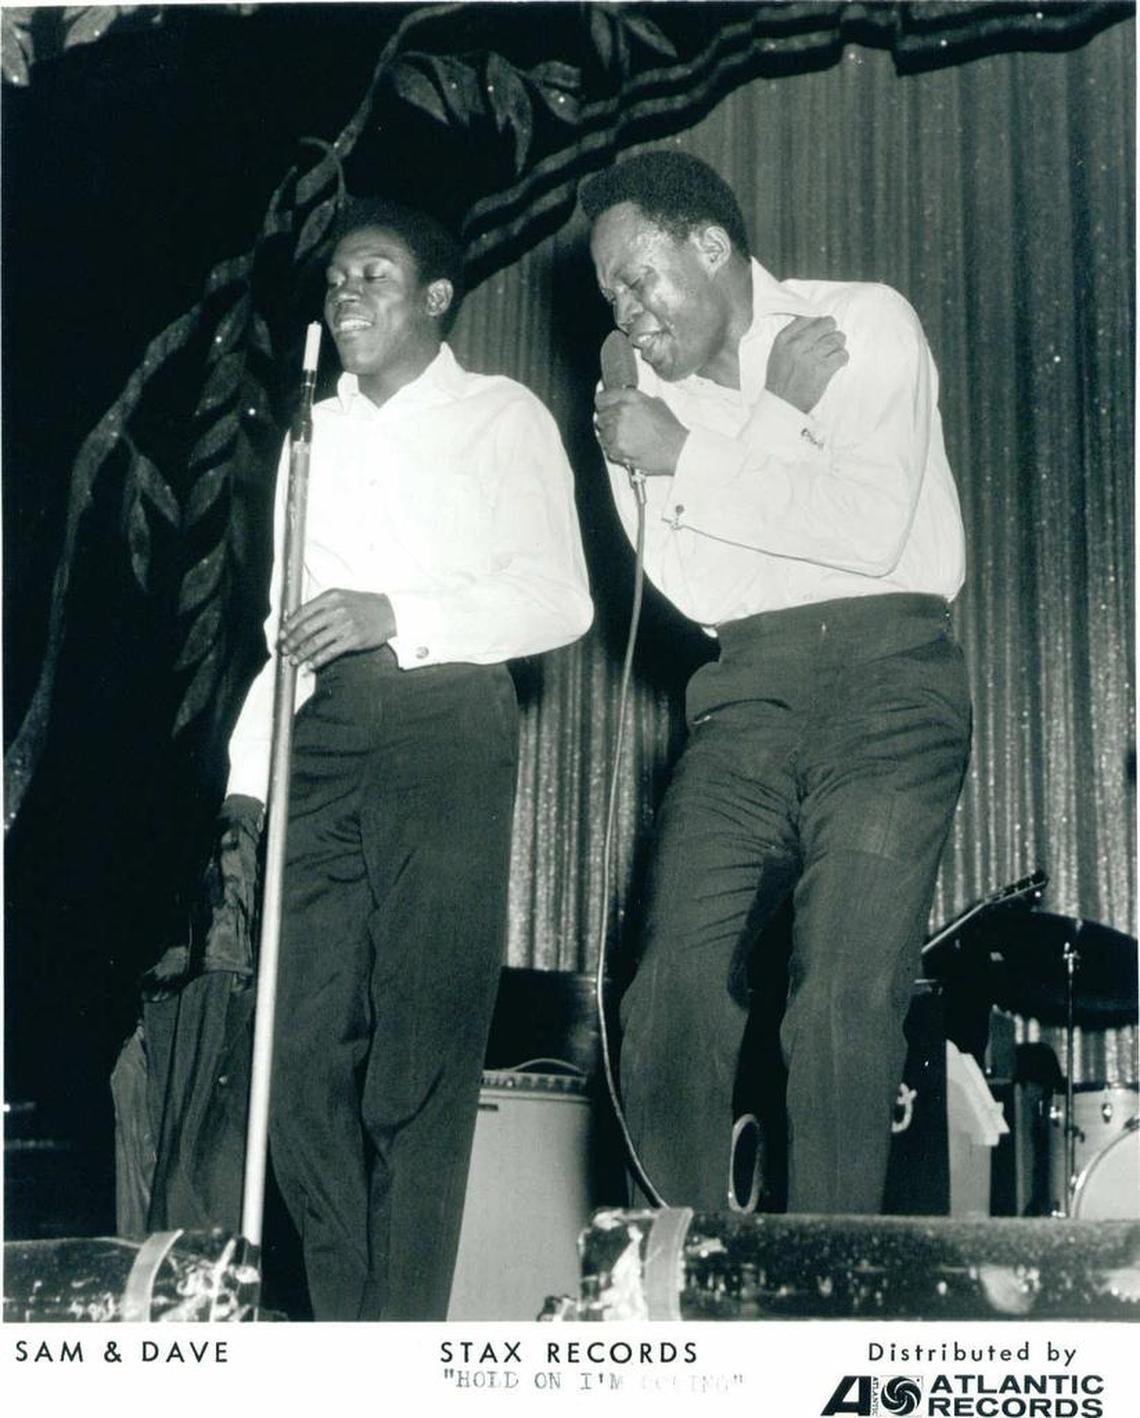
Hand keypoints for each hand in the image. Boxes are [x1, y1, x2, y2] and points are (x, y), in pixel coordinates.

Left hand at [279, 589, 395, 669]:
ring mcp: (345, 625)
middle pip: (306, 628)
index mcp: (331, 597)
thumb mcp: (342, 597)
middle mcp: (337, 610)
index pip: (303, 612)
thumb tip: (297, 619)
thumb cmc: (363, 605)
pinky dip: (317, 660)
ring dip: (301, 653)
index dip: (289, 626)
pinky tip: (310, 665)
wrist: (390, 612)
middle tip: (284, 650)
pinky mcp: (353, 639)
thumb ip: (322, 606)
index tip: (282, 635)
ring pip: (315, 642)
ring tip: (294, 660)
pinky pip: (330, 652)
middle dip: (292, 641)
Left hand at [594, 388, 688, 476]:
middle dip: (607, 424)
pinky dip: (616, 451)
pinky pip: (608, 450)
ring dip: (611, 439)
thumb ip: (636, 401)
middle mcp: (622, 412)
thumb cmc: (670, 429)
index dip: (603, 405)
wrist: (677, 449)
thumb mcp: (656, 404)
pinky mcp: (618, 448)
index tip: (604, 409)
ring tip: (627, 441)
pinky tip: (629, 449)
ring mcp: (619, 431)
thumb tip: (625, 402)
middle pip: (600, 418)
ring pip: (602, 436)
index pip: (602, 398)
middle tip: (619, 429)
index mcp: (631, 398)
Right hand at [765, 315, 848, 413]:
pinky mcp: (822, 370)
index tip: (820, 332)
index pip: (810, 317)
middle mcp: (797, 345)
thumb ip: (792, 336)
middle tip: (830, 342)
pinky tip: (835, 364)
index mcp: (784, 338)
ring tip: (831, 355)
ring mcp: (810, 357)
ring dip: (838, 346)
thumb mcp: (778, 352)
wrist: (782, 404)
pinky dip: (842, 359)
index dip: (819, 323)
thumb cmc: (780, 379)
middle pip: (828, 324)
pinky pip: (842, 355)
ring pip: (838, 338)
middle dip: (832, 332)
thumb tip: (813, 320)